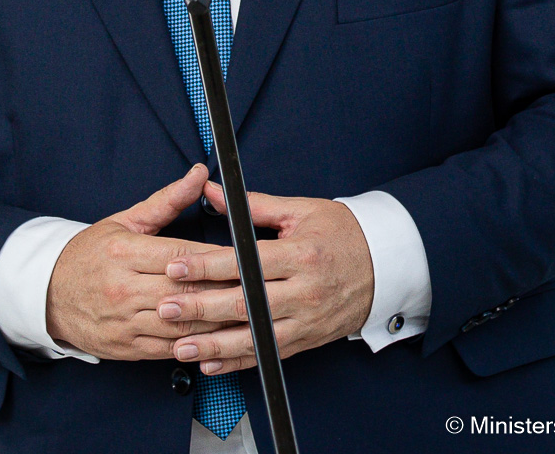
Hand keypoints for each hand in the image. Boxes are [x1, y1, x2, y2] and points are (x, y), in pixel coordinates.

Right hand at [44, 164, 239, 359]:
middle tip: (258, 289)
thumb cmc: (89, 255)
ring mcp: (125, 320)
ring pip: (183, 325)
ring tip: (247, 316)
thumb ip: (167, 200)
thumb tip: (199, 174)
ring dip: (217, 322)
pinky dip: (197, 345)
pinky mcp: (127, 346)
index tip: (247, 258)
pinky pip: (170, 349)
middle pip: (187, 292)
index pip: (182, 256)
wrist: (47, 293)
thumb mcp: (124, 222)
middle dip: (225, 292)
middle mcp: (123, 288)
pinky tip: (218, 339)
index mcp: (123, 253)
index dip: (219, 260)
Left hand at [158, 192, 374, 374]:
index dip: (206, 266)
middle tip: (166, 307)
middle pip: (245, 304)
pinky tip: (212, 363)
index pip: (244, 263)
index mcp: (300, 255)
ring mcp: (306, 319)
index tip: (176, 267)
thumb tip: (212, 192)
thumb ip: (252, 206)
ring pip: (255, 337)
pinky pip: (268, 354)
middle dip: (201, 308)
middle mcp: (303, 291)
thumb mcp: (301, 211)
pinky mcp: (308, 339)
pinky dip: (239, 361)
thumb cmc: (343, 234)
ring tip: (180, 346)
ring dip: (214, 345)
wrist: (388, 266)